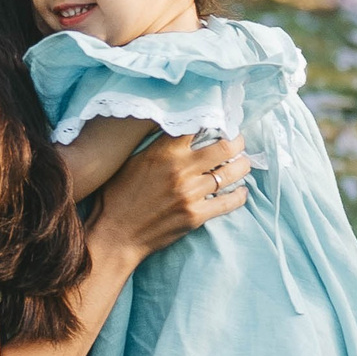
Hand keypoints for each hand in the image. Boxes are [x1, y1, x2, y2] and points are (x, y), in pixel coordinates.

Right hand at [89, 134, 248, 264]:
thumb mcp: (129, 163)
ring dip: (242, 165)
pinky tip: (240, 191)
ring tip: (243, 162)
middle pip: (225, 146)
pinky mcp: (195, 215)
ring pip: (232, 173)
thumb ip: (155, 146)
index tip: (221, 120)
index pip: (199, 125)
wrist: (114, 236)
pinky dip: (239, 195)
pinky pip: (229, 202)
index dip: (214, 120)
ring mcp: (190, 193)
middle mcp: (180, 170)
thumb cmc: (116, 198)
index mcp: (163, 152)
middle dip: (237, 141)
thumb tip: (177, 132)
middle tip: (238, 141)